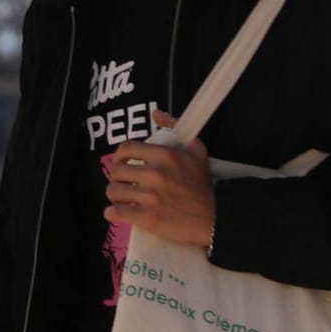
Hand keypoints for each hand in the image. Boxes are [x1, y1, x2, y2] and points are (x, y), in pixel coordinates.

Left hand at [105, 110, 215, 247]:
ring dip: (115, 196)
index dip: (119, 156)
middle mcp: (157, 174)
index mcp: (165, 155)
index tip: (122, 163)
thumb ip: (175, 128)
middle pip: (116, 171)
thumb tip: (157, 114)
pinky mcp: (149, 218)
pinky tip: (118, 212)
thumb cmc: (203, 185)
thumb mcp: (196, 151)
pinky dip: (112, 213)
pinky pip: (115, 212)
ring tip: (124, 199)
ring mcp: (152, 197)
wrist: (217, 217)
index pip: (125, 148)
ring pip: (113, 191)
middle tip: (125, 184)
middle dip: (117, 178)